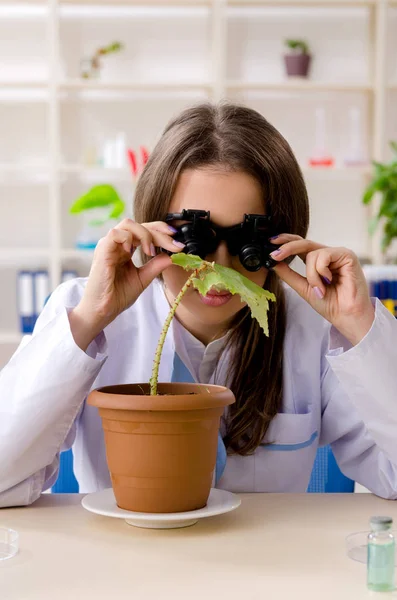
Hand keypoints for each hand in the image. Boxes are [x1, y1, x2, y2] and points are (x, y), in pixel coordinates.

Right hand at [69, 219, 183, 349]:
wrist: (103, 310)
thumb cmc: (118, 295)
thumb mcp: (143, 278)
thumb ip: (156, 266)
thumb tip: (172, 256)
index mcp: (125, 248)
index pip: (145, 231)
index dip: (162, 232)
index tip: (178, 243)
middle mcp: (117, 244)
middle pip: (140, 224)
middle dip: (160, 232)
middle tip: (174, 244)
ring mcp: (109, 245)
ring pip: (128, 224)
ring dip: (145, 234)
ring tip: (151, 251)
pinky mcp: (103, 251)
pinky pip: (115, 233)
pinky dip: (129, 238)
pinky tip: (134, 252)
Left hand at [269, 234, 374, 345]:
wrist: (345, 316)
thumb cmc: (329, 304)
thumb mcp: (303, 287)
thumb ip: (289, 274)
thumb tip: (273, 262)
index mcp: (317, 262)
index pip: (300, 246)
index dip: (285, 242)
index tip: (270, 243)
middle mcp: (327, 255)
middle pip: (303, 243)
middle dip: (287, 247)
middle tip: (275, 255)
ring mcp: (337, 254)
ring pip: (311, 253)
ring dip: (311, 274)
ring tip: (320, 289)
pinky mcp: (347, 255)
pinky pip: (324, 255)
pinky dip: (320, 271)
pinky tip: (329, 281)